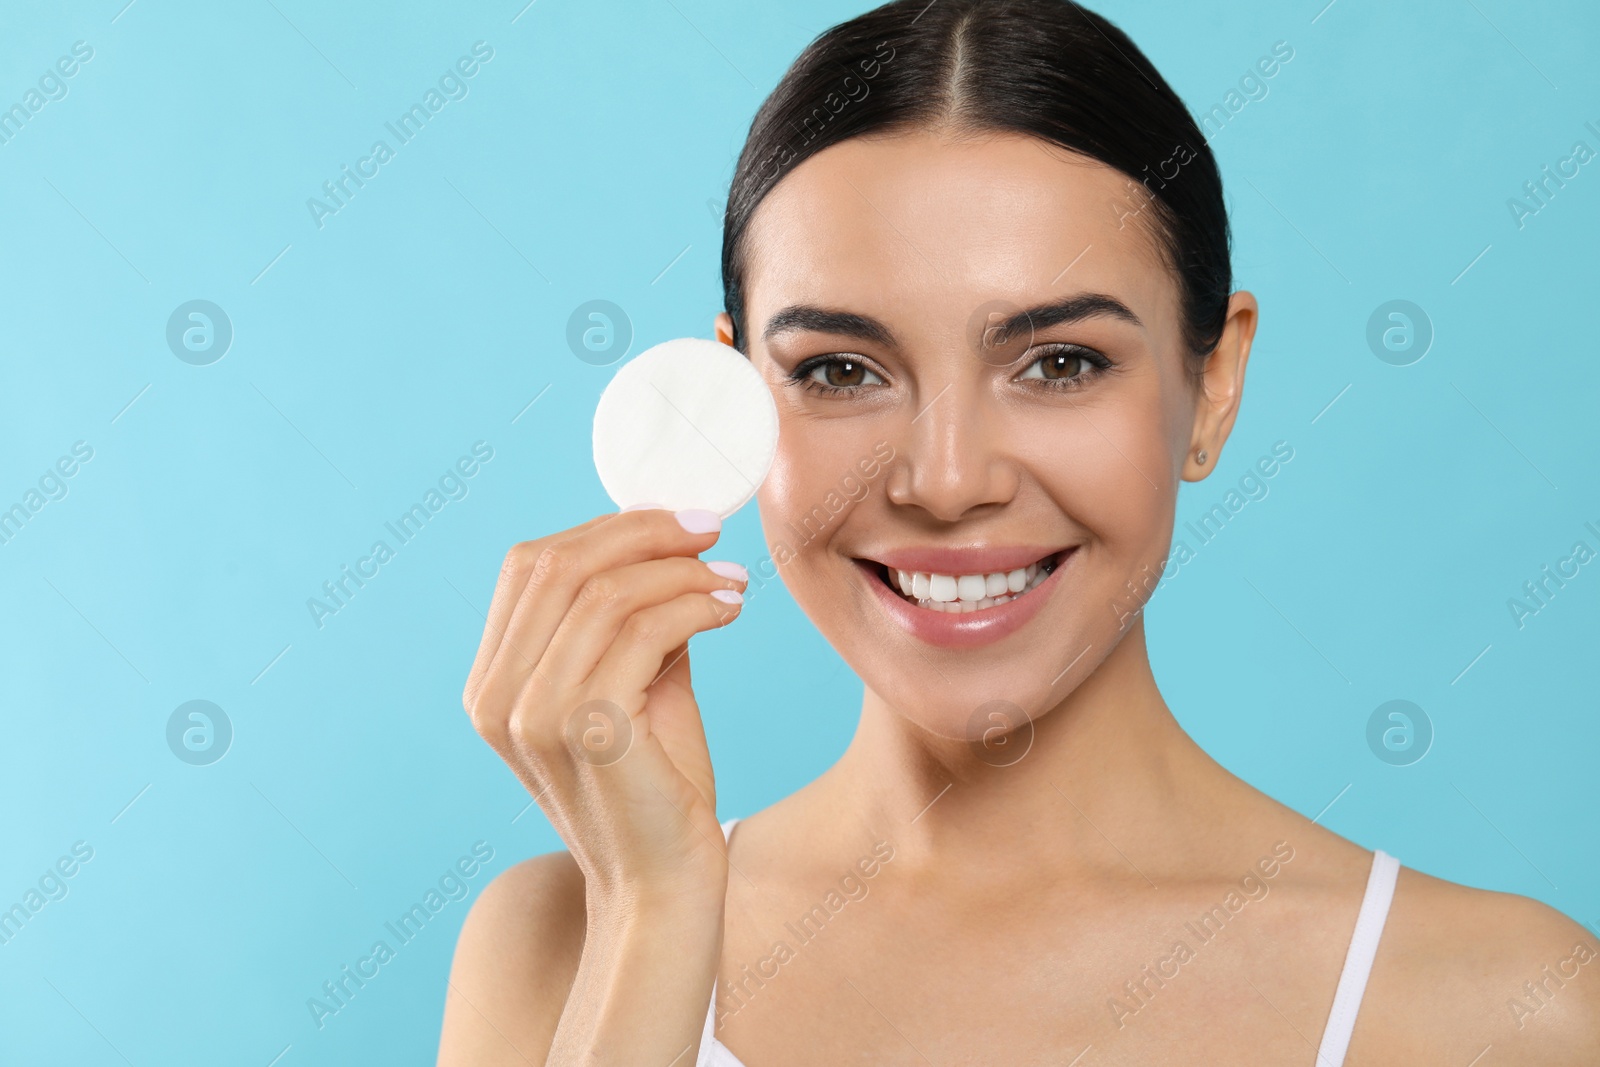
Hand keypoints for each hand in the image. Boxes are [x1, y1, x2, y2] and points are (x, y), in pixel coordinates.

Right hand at [461, 507, 746, 907]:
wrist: (664, 884)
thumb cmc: (654, 785)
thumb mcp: (632, 683)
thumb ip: (631, 618)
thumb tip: (667, 541)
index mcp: (492, 683)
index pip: (528, 566)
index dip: (603, 528)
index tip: (676, 522)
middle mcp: (497, 697)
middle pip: (559, 564)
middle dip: (643, 532)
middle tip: (711, 530)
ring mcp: (534, 714)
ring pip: (605, 592)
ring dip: (679, 570)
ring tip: (731, 579)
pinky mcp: (588, 728)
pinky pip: (643, 630)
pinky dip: (694, 605)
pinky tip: (729, 610)